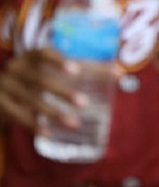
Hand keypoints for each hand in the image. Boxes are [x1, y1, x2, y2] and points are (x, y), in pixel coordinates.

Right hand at [0, 48, 114, 131]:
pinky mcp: (1, 104)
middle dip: (63, 92)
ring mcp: (6, 86)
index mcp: (32, 56)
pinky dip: (34, 125)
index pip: (45, 53)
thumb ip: (81, 69)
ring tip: (74, 124)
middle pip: (41, 80)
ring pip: (32, 100)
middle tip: (84, 103)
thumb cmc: (36, 76)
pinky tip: (49, 134)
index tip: (76, 70)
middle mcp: (18, 68)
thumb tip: (119, 72)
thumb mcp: (50, 68)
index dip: (59, 60)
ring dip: (54, 113)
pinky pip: (18, 116)